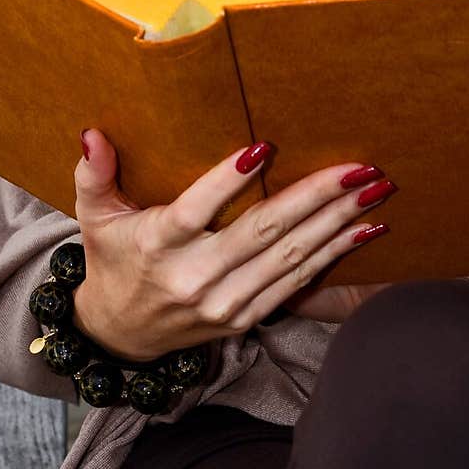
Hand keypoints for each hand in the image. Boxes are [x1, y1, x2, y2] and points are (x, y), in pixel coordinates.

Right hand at [71, 130, 394, 360]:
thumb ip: (93, 174)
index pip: (195, 210)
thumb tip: (92, 133)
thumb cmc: (113, 259)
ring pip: (290, 257)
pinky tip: (367, 229)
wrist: (119, 336)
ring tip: (375, 191)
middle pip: (262, 232)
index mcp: (157, 245)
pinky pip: (297, 283)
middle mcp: (194, 278)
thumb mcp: (93, 216)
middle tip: (359, 167)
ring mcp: (224, 304)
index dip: (228, 181)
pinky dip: (335, 255)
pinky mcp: (245, 318)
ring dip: (338, 223)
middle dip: (316, 197)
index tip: (264, 147)